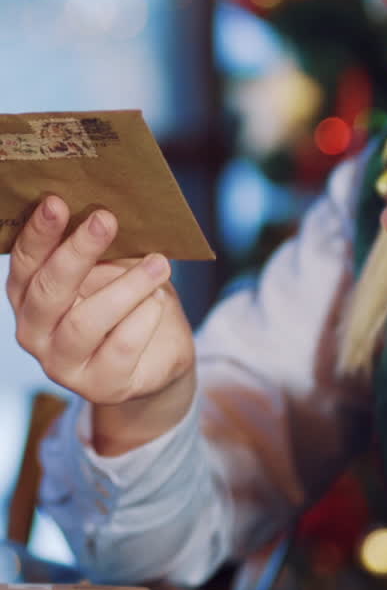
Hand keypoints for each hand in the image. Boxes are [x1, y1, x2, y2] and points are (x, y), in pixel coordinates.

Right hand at [8, 196, 195, 418]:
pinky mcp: (101, 387)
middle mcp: (35, 332)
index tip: (58, 202)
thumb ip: (102, 245)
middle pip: (48, 291)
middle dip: (77, 252)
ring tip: (158, 263)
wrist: (158, 352)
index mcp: (29, 294)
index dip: (38, 233)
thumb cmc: (128, 297)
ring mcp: (63, 365)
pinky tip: (158, 301)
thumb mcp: (113, 265)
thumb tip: (107, 210)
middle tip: (105, 219)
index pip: (24, 262)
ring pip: (84, 324)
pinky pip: (120, 349)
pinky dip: (143, 318)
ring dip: (126, 287)